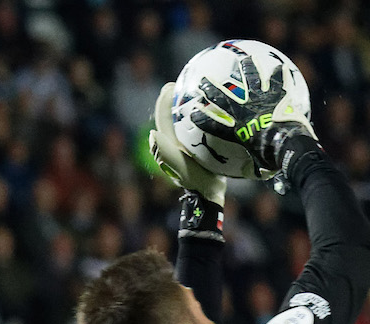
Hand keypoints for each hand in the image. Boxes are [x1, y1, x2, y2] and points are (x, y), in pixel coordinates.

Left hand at [151, 83, 227, 201]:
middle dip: (177, 98)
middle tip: (187, 83)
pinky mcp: (201, 148)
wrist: (211, 195)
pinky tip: (216, 112)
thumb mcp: (180, 167)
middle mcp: (176, 141)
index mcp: (169, 142)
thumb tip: (153, 133)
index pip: (163, 115)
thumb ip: (166, 153)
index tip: (173, 84)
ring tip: (201, 93)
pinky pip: (200, 128)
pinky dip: (204, 117)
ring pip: (186, 120)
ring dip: (190, 106)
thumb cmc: (196, 181)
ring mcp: (188, 145)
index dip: (165, 99)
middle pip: (174, 114)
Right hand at [188, 50, 312, 177]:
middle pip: (224, 97)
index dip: (202, 120)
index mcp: (239, 130)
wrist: (289, 146)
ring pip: (251, 79)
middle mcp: (246, 111)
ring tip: (246, 59)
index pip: (215, 125)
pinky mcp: (277, 96)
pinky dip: (280, 75)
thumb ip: (255, 166)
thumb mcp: (261, 167)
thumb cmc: (274, 159)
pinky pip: (278, 82)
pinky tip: (281, 66)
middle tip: (202, 80)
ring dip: (247, 69)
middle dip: (211, 88)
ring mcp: (261, 100)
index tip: (192, 113)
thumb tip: (251, 173)